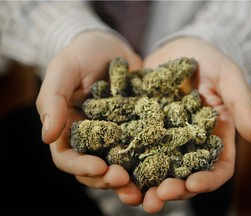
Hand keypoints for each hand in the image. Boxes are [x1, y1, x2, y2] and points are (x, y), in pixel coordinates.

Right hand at [36, 31, 142, 200]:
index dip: (81, 167)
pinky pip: (142, 147)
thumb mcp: (63, 70)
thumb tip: (47, 136)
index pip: (68, 157)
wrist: (108, 45)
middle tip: (126, 182)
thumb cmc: (81, 54)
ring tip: (146, 187)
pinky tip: (164, 165)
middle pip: (95, 168)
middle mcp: (91, 137)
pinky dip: (150, 159)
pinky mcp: (135, 128)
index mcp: (68, 129)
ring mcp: (114, 135)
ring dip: (130, 179)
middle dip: (109, 179)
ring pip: (119, 164)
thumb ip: (53, 100)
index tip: (101, 168)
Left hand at [133, 37, 250, 212]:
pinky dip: (124, 160)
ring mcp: (163, 138)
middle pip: (182, 176)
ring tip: (129, 195)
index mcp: (213, 138)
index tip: (192, 184)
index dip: (207, 180)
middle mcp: (188, 144)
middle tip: (154, 199)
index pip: (216, 168)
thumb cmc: (209, 61)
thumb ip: (242, 104)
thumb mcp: (228, 78)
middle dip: (170, 189)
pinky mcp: (142, 128)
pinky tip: (111, 167)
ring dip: (143, 185)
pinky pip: (132, 147)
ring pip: (155, 168)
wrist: (180, 49)